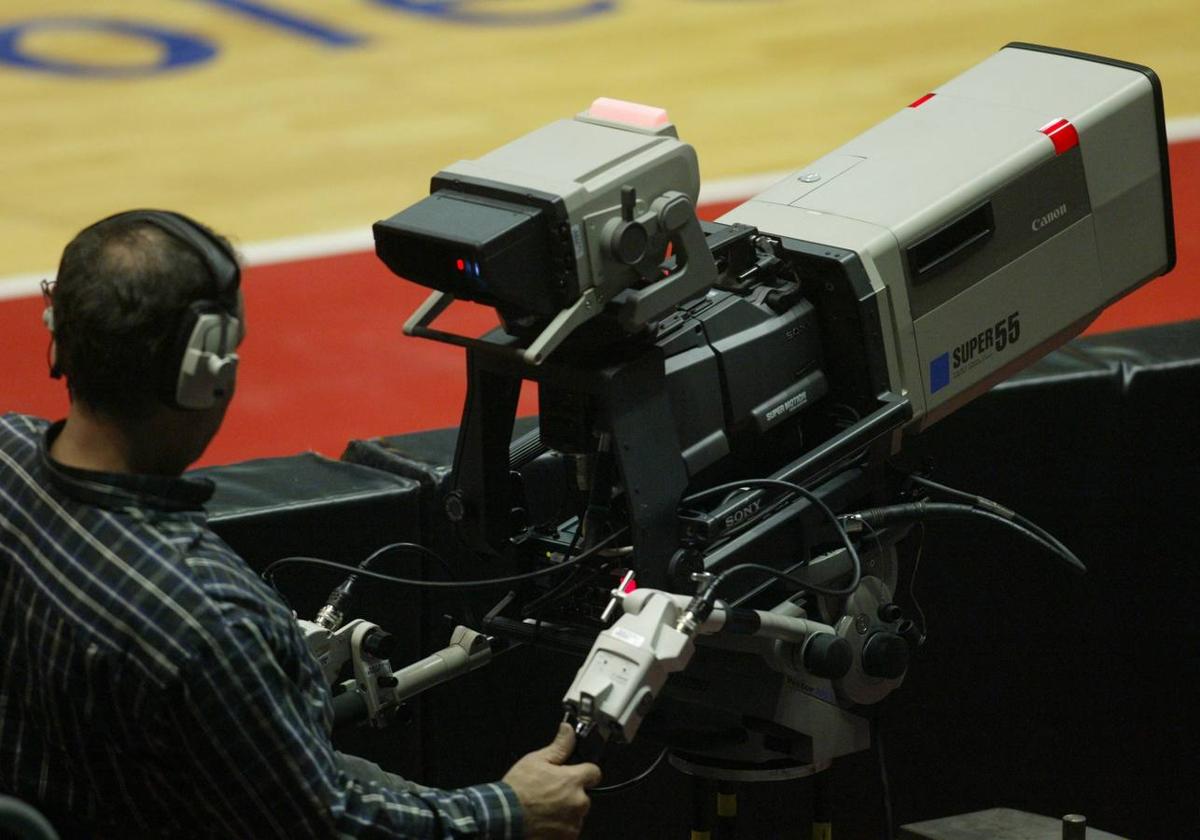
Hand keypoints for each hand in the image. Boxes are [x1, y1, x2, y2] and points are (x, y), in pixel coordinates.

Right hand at [502, 723, 601, 839]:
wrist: (504, 817)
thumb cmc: (518, 790)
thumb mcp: (536, 760)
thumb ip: (559, 746)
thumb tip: (568, 730)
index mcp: (573, 781)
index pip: (594, 772)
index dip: (583, 771)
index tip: (573, 773)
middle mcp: (578, 802)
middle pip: (584, 794)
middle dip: (571, 793)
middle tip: (551, 792)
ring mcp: (573, 822)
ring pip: (576, 813)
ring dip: (566, 810)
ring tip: (546, 808)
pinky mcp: (566, 838)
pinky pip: (569, 829)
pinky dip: (560, 825)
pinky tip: (545, 820)